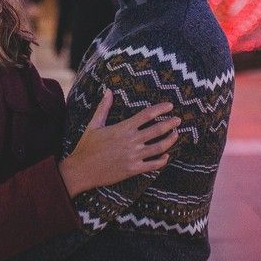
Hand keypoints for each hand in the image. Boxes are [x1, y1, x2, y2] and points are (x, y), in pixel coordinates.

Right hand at [58, 88, 179, 195]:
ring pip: (159, 147)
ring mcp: (134, 156)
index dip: (160, 109)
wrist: (82, 170)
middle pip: (157, 130)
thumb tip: (108, 91)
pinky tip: (166, 156)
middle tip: (178, 120)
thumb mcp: (94, 124)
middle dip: (170, 124)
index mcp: (123, 128)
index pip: (146, 115)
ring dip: (170, 140)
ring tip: (176, 135)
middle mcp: (131, 141)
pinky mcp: (133, 170)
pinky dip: (163, 160)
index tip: (170, 106)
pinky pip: (153, 165)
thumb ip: (103, 107)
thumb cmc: (87, 146)